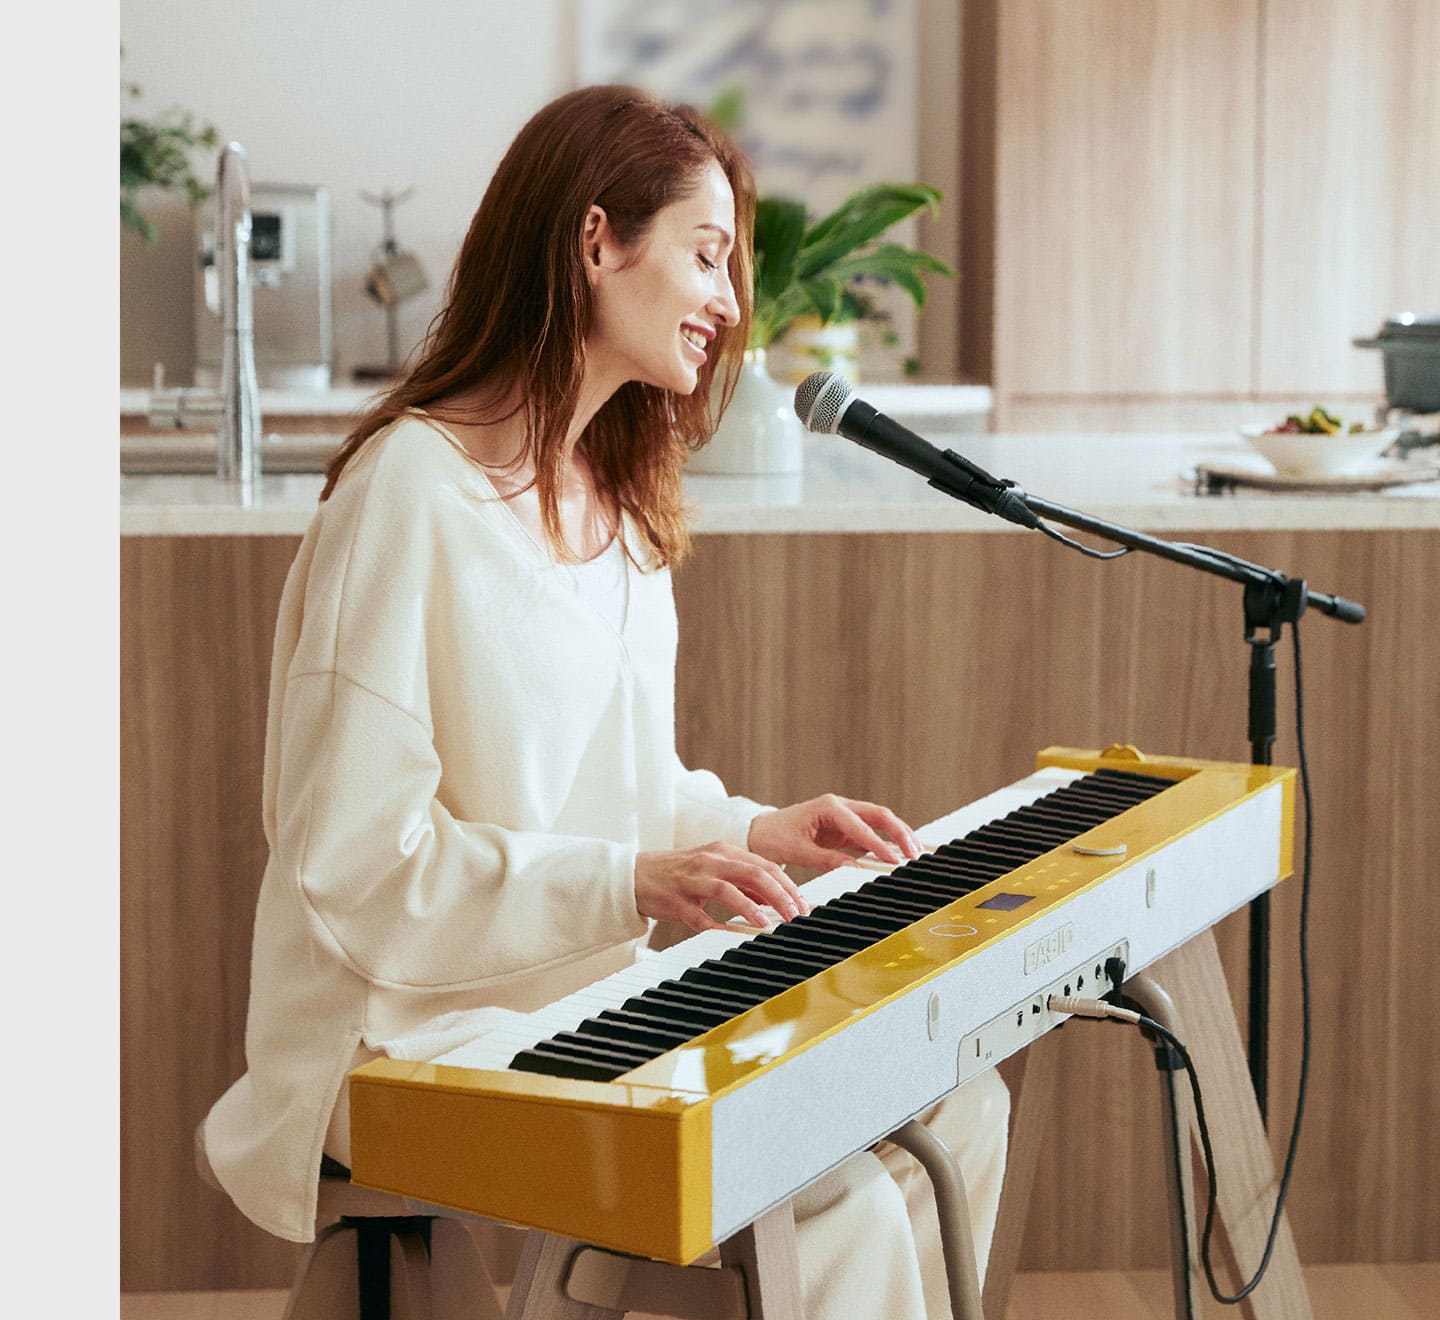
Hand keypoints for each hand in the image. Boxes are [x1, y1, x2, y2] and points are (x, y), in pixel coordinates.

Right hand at [634, 842, 810, 933]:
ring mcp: (692, 880)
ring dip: (752, 907)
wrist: (635, 874)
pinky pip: (699, 916)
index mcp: (724, 851)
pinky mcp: (676, 901)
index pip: (766, 865)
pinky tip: (732, 936)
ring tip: (769, 924)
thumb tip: (775, 900)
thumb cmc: (680, 874)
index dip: (789, 886)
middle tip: (797, 916)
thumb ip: (744, 882)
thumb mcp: (715, 869)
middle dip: (780, 895)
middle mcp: (710, 861)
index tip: (805, 905)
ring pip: (728, 889)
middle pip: (753, 873)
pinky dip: (718, 927)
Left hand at [747, 794, 922, 871]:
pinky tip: (897, 856)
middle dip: (899, 832)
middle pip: (878, 815)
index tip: (893, 859)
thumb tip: (854, 868)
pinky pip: (870, 834)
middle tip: (914, 853)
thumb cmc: (774, 837)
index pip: (860, 825)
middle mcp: (840, 807)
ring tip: (914, 854)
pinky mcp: (845, 830)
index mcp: (828, 806)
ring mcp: (844, 817)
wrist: (761, 832)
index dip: (879, 843)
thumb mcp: (797, 850)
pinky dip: (885, 844)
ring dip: (897, 835)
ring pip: (879, 822)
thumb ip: (826, 859)